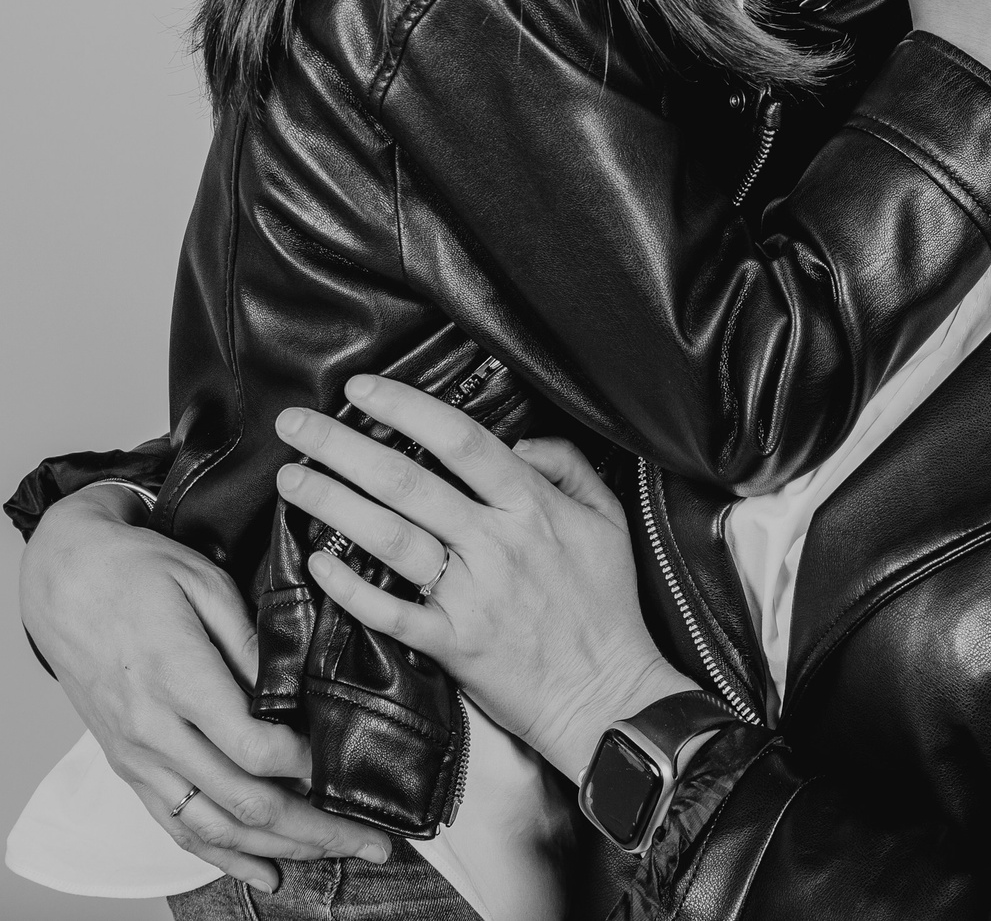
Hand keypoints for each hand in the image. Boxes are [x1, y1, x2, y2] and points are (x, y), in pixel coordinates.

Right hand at [17, 485, 390, 893]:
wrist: (68, 583)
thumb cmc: (142, 572)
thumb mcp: (206, 583)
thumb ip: (251, 641)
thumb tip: (296, 687)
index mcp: (179, 679)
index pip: (253, 746)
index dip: (307, 763)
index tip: (350, 760)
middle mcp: (155, 731)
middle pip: (243, 801)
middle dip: (315, 827)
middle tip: (372, 838)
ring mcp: (138, 757)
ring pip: (212, 826)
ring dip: (278, 849)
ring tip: (335, 854)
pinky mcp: (129, 767)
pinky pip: (176, 825)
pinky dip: (221, 857)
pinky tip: (264, 873)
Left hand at [274, 377, 696, 781]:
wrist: (608, 693)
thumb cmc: (606, 603)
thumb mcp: (608, 517)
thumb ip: (566, 466)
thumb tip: (519, 441)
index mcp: (532, 505)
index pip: (460, 440)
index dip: (406, 407)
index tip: (361, 388)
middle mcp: (496, 542)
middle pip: (407, 481)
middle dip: (342, 446)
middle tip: (296, 423)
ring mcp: (471, 594)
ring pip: (389, 537)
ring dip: (333, 502)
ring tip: (291, 478)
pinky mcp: (452, 643)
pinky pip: (390, 611)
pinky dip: (351, 587)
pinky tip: (317, 562)